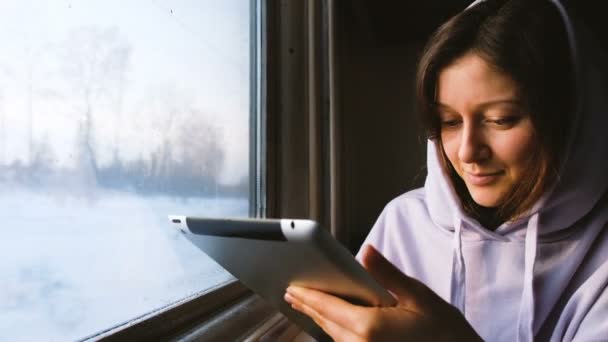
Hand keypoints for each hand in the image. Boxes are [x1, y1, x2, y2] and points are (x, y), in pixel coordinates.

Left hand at [284, 245, 481, 340]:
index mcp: (370, 327)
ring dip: (320, 319)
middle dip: (309, 307)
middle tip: (292, 294)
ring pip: (335, 336)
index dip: (308, 296)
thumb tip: (365, 252)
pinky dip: (335, 330)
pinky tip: (331, 323)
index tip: (292, 287)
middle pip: (327, 323)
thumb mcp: (418, 296)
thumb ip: (386, 275)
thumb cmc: (443, 330)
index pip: (329, 307)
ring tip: (306, 305)